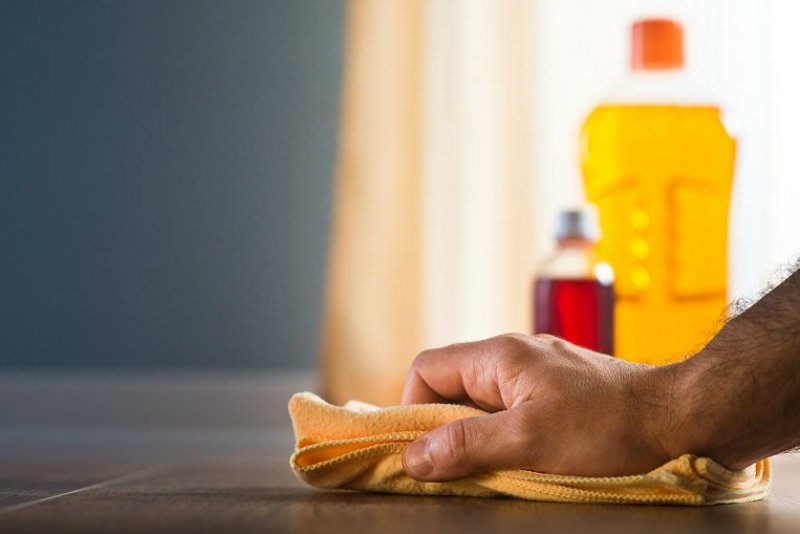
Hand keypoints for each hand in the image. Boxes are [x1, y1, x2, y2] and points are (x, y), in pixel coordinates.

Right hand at [400, 333, 677, 480]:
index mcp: (498, 356)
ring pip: (481, 401)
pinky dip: (503, 435)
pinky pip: (509, 409)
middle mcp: (511, 356)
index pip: (426, 368)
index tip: (425, 451)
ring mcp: (535, 371)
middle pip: (451, 386)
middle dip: (445, 428)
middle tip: (456, 467)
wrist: (678, 416)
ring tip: (493, 467)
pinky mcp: (556, 390)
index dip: (414, 409)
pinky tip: (522, 459)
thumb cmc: (607, 425)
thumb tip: (414, 457)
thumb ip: (467, 444)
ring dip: (476, 435)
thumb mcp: (530, 440)